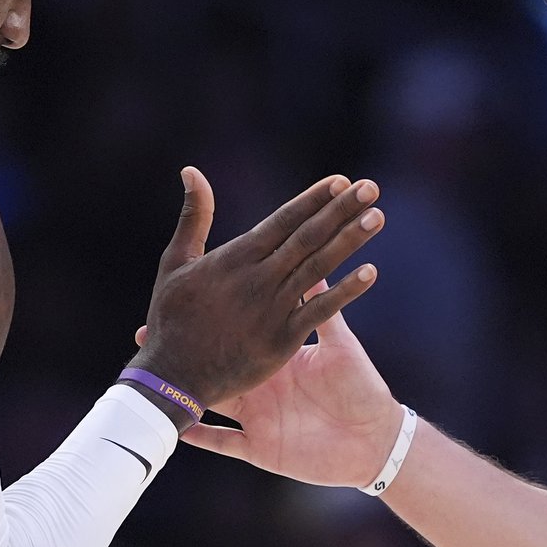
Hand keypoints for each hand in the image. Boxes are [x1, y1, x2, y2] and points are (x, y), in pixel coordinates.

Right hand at [131, 169, 382, 413]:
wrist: (171, 376)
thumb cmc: (170, 318)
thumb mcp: (176, 262)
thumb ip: (193, 217)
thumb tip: (192, 170)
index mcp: (235, 257)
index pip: (283, 220)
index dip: (314, 200)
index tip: (341, 181)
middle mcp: (257, 278)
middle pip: (307, 237)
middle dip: (341, 210)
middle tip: (371, 187)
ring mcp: (271, 309)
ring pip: (318, 267)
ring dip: (349, 241)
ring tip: (376, 216)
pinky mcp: (280, 340)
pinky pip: (318, 311)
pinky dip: (345, 292)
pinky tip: (370, 273)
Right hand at [170, 292, 405, 488]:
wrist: (375, 443)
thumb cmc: (363, 390)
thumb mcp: (340, 346)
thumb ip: (323, 306)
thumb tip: (318, 262)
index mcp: (278, 356)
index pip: (242, 328)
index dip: (218, 312)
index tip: (190, 292)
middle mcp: (262, 387)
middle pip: (215, 363)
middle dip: (184, 347)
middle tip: (147, 328)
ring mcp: (256, 418)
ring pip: (209, 401)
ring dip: (181, 389)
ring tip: (150, 376)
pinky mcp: (260, 450)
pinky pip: (222, 443)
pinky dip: (199, 436)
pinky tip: (173, 426)